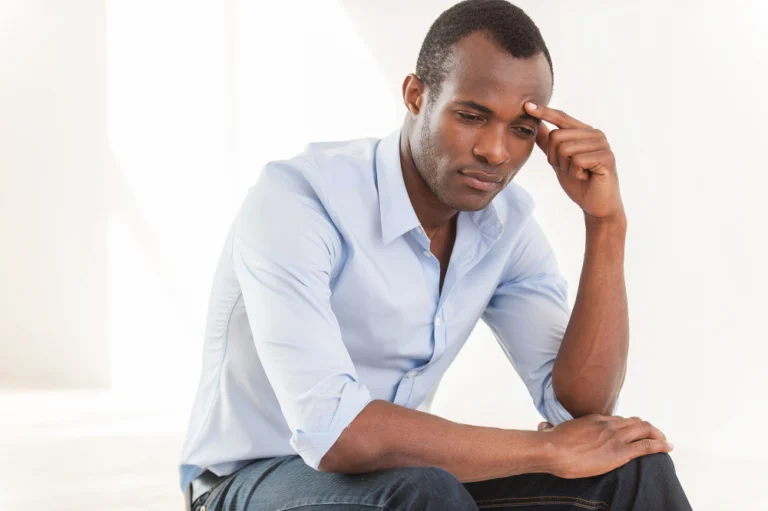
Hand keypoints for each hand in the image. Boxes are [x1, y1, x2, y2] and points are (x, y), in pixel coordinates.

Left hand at [524, 102, 623, 220]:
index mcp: (584, 132)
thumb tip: (536, 124)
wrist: (596, 204)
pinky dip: (576, 173)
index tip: (526, 105)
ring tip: (579, 173)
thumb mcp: (559, 161)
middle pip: (557, 136)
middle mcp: (595, 134)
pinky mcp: (606, 157)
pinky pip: (577, 160)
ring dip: (567, 167)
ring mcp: (602, 144)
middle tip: (570, 169)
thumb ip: (548, 143)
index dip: (544, 112)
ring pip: (565, 149)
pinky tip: (586, 176)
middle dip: (556, 158)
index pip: (561, 118)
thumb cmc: (579, 182)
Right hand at [537, 414, 673, 478]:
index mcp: (594, 419)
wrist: (552, 449)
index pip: (618, 419)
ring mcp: (615, 437)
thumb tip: (544, 426)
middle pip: (635, 422)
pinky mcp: (620, 453)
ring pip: (645, 430)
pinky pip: (647, 446)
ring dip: (657, 434)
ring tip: (664, 441)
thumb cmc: (549, 443)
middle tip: (654, 434)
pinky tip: (669, 447)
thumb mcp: (552, 430)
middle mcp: (608, 425)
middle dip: (648, 427)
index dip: (628, 425)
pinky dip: (661, 445)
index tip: (632, 430)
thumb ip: (552, 427)